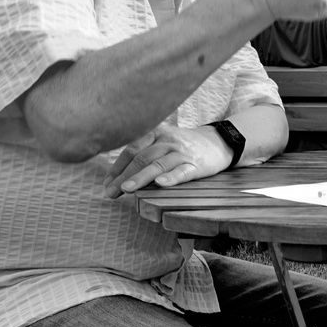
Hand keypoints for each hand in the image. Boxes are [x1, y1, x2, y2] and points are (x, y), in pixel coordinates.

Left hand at [102, 123, 231, 197]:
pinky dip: (171, 177)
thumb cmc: (184, 146)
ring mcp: (183, 153)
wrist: (219, 141)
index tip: (106, 184)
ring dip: (140, 177)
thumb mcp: (163, 142)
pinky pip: (182, 172)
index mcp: (156, 133)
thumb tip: (117, 175)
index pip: (131, 150)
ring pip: (158, 165)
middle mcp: (168, 141)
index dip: (117, 168)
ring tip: (126, 189)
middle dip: (123, 176)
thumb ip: (144, 153)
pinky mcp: (197, 165)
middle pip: (142, 158)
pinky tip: (160, 183)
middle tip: (109, 192)